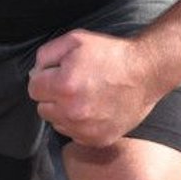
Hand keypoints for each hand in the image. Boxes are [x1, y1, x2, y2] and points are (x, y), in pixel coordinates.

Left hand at [27, 30, 159, 147]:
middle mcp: (72, 111)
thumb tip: (36, 72)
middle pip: (43, 108)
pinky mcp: (97, 139)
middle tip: (73, 83)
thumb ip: (47, 54)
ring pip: (57, 123)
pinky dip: (79, 124)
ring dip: (65, 111)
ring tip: (85, 96)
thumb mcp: (76, 40)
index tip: (59, 73)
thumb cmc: (112, 54)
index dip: (45, 77)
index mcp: (64, 85)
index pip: (33, 88)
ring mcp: (85, 129)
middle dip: (53, 95)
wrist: (146, 72)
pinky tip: (94, 108)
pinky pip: (74, 134)